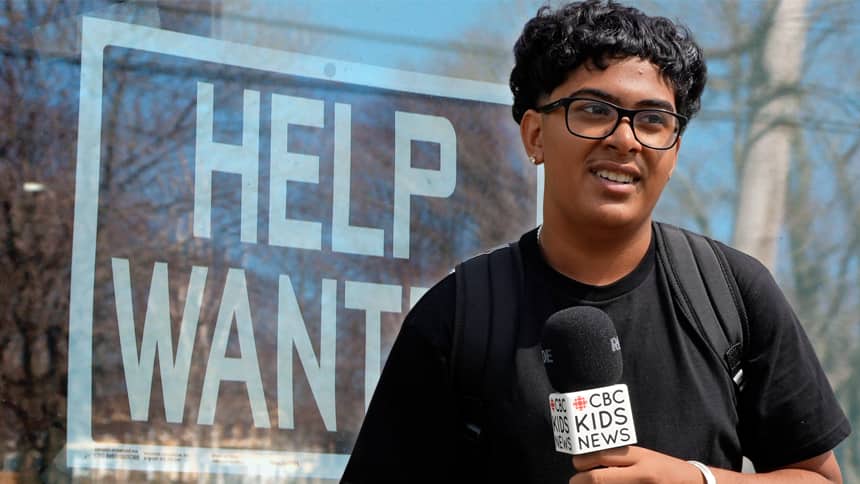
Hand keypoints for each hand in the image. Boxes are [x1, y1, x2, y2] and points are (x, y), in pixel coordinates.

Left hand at [570, 446, 705, 483]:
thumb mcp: (643, 457)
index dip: (581, 463)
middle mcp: (640, 473)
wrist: (695, 483)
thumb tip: (586, 461)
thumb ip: (618, 459)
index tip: (577, 467)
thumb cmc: (663, 470)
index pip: (599, 456)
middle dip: (579, 481)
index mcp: (638, 456)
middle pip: (597, 478)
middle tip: (575, 482)